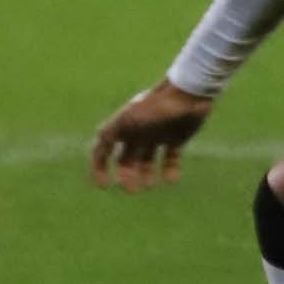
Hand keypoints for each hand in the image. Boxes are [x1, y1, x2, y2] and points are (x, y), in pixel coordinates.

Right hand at [90, 79, 214, 190]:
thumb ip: (110, 132)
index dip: (99, 168)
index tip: (104, 185)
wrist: (186, 94)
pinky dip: (169, 170)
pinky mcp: (176, 138)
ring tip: (149, 184)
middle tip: (132, 189)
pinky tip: (170, 179)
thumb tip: (96, 146)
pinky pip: (170, 159)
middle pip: (125, 160)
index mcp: (122, 127)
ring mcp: (156, 135)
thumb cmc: (155, 106)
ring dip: (145, 175)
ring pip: (146, 161)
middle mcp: (137, 132)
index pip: (103, 150)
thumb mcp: (127, 119)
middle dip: (126, 176)